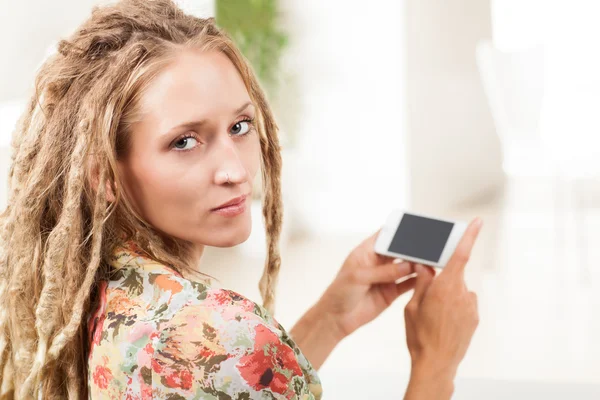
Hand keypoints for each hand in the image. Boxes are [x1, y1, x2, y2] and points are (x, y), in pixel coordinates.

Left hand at [317, 229, 433, 339]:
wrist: (336, 319)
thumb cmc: (339, 293)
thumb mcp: (358, 278)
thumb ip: (383, 272)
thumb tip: (408, 265)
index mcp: (367, 252)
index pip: (387, 236)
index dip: (401, 231)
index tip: (418, 229)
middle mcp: (378, 262)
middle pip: (401, 250)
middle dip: (414, 248)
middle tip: (430, 247)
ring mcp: (386, 277)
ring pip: (407, 267)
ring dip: (419, 264)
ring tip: (433, 261)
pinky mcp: (391, 292)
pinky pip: (408, 284)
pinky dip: (419, 280)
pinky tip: (429, 277)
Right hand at [404, 218, 482, 398]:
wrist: (436, 364)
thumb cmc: (420, 336)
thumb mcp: (412, 306)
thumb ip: (422, 282)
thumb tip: (426, 266)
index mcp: (445, 287)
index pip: (460, 255)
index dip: (469, 236)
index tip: (478, 221)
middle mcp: (462, 293)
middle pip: (452, 276)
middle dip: (441, 282)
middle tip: (427, 302)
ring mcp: (471, 307)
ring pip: (458, 291)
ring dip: (448, 297)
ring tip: (434, 318)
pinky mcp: (475, 318)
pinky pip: (464, 304)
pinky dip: (455, 309)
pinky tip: (444, 323)